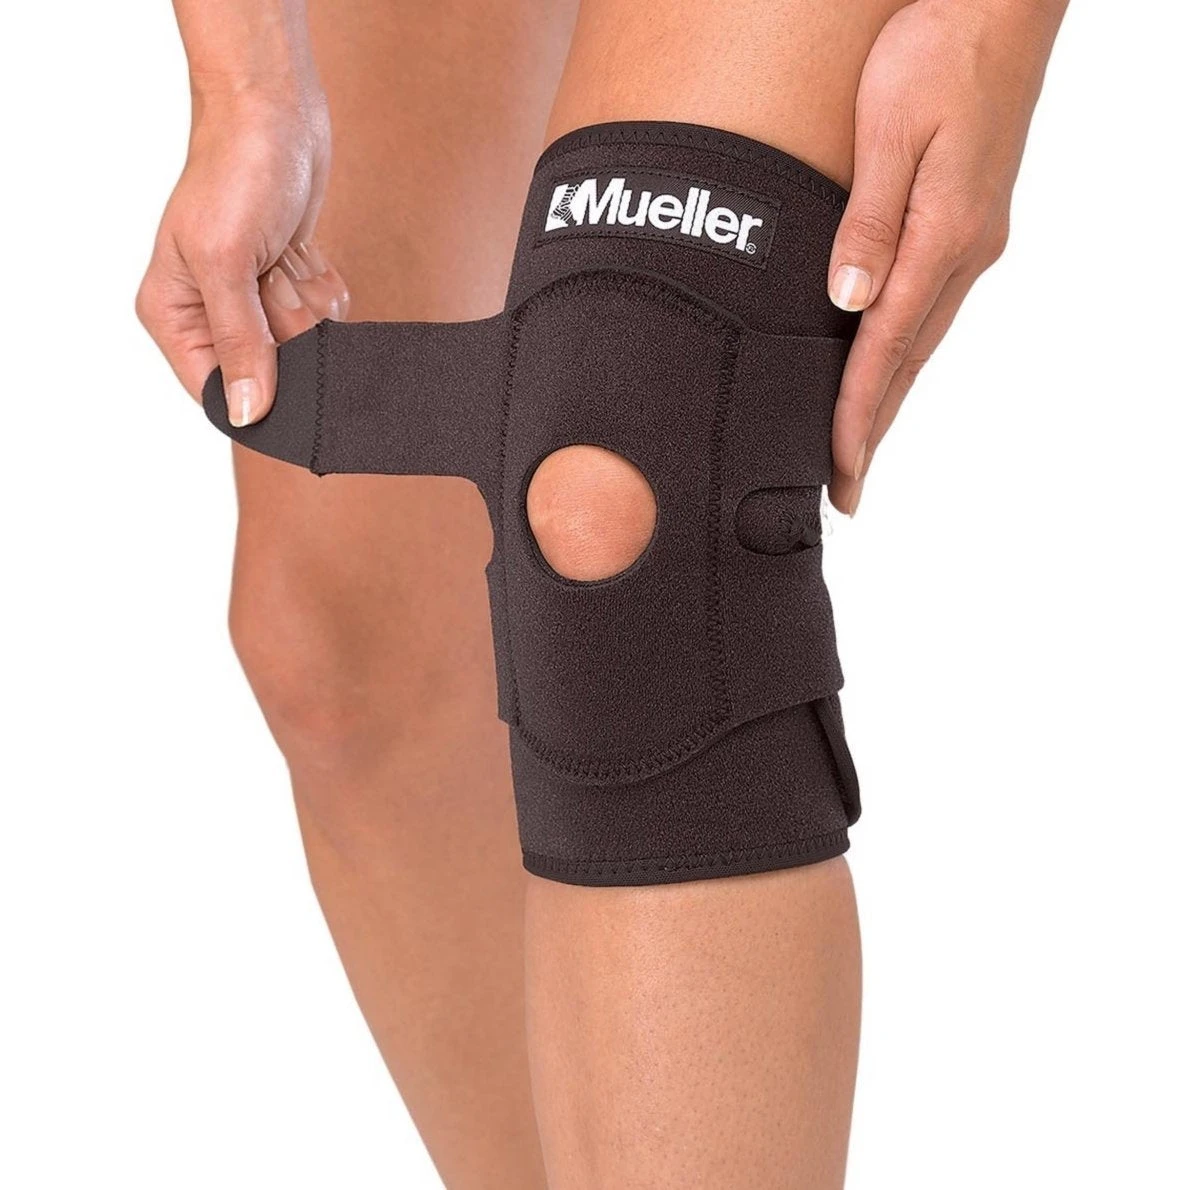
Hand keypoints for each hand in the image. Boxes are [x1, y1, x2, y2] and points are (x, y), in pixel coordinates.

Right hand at [136, 84, 349, 425]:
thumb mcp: (227, 264)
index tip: (283, 360)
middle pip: (272, 372)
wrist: (276, 114)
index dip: (257, 391)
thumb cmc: (237, 173)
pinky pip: (326, 319)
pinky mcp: (290, 286)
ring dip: (308, 301)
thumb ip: (240, 343)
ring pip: (305, 346)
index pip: (215, 392)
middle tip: (273, 278)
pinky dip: (324, 286)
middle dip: (286, 327)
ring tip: (285, 255)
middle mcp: (210, 314)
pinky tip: (303, 252)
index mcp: (173, 315)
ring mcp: (254, 302)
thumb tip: (246, 413)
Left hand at [827, 0, 1064, 513]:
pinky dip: (901, 354)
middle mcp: (964, 250)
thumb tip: (849, 302)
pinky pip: (928, 309)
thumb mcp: (894, 128)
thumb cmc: (941, 45)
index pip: (885, 350)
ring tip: (857, 448)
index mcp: (943, 235)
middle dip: (872, 430)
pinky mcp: (969, 221)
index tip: (837, 472)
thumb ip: (869, 220)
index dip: (856, 418)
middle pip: (907, 362)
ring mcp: (972, 239)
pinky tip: (885, 368)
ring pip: (920, 341)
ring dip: (887, 398)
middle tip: (845, 490)